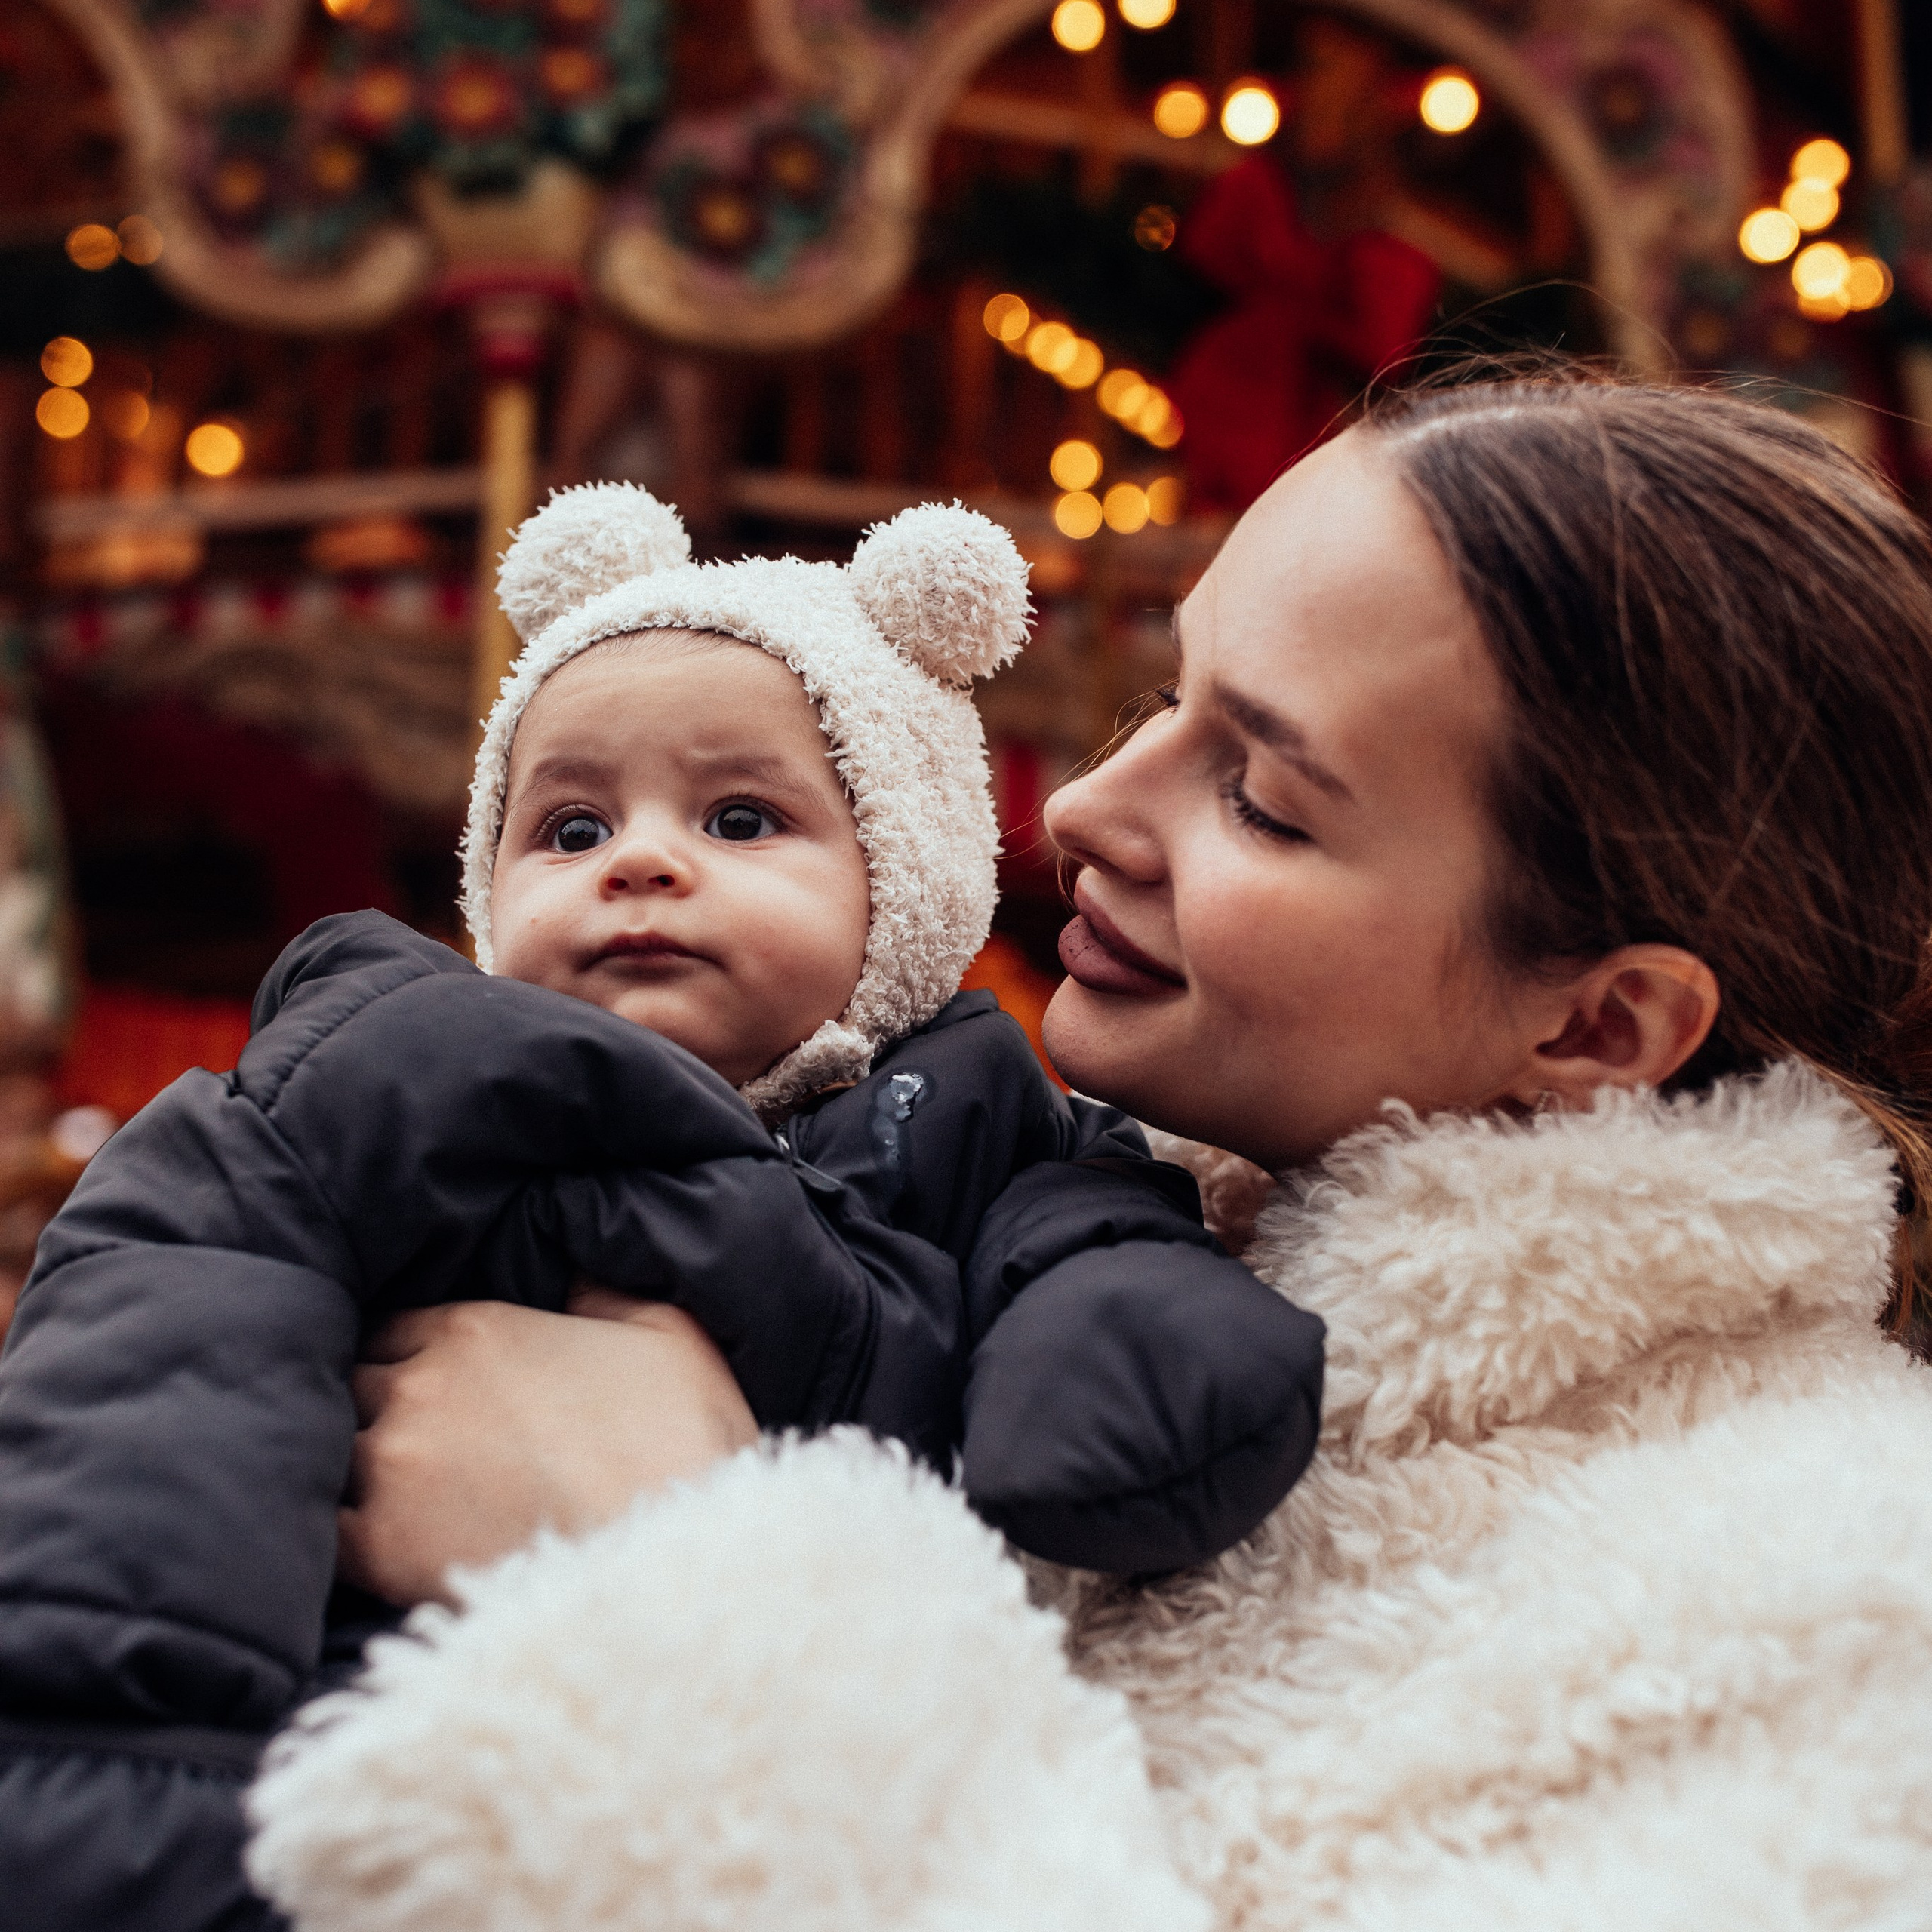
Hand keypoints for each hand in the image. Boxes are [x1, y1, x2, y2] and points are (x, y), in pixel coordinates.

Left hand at [339, 1294, 756, 1606]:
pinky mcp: (379, 1546)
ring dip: (344, 1469)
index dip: (405, 1356)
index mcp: (476, 1329)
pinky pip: (319, 1530)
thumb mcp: (668, 1332)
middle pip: (350, 1383)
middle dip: (369, 1408)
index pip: (394, 1328)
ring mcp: (393, 1463)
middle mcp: (420, 1384)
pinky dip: (327, 1535)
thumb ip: (606, 1289)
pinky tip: (357, 1547)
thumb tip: (573, 1275)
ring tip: (375, 1497)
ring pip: (327, 1450)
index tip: (424, 1386)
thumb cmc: (682, 1443)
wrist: (670, 1556)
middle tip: (402, 1444)